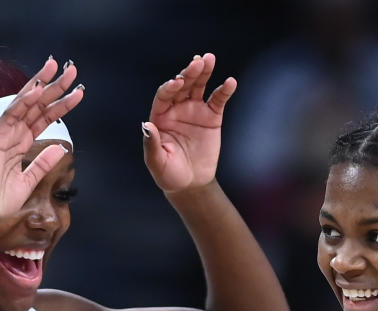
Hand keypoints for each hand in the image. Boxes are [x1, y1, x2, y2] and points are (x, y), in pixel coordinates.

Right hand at [0, 57, 83, 228]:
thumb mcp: (29, 180)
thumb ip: (43, 163)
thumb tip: (61, 148)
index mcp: (20, 143)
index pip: (43, 118)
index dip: (60, 104)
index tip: (78, 92)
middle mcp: (12, 134)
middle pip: (36, 105)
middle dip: (54, 87)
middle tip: (72, 70)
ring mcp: (2, 135)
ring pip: (24, 104)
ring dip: (40, 85)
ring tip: (56, 67)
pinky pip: (9, 117)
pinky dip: (22, 102)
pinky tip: (36, 89)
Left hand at [143, 53, 235, 192]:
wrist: (191, 184)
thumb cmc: (169, 175)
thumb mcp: (157, 163)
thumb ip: (152, 145)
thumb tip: (147, 126)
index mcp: (160, 116)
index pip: (164, 96)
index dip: (170, 87)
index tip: (177, 82)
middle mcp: (176, 109)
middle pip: (182, 85)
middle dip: (189, 73)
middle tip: (197, 62)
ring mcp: (195, 110)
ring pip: (199, 86)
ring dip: (204, 72)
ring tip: (209, 59)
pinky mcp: (212, 117)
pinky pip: (218, 100)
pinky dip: (224, 91)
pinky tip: (230, 82)